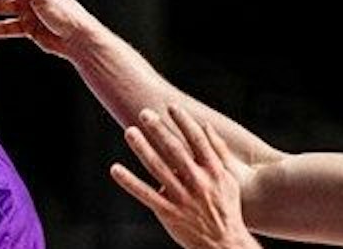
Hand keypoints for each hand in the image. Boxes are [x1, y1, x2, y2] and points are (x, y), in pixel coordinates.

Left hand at [111, 105, 261, 248]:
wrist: (226, 244)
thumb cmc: (227, 207)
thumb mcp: (228, 179)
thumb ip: (218, 151)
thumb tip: (205, 124)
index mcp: (215, 173)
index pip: (198, 142)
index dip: (185, 123)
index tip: (171, 107)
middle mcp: (199, 184)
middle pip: (176, 151)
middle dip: (160, 130)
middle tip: (144, 113)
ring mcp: (183, 199)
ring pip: (158, 169)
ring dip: (142, 148)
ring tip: (130, 131)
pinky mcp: (168, 212)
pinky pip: (145, 194)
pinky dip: (129, 181)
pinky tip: (115, 169)